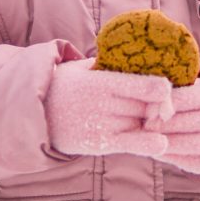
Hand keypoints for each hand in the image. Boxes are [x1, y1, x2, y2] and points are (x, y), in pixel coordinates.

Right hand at [44, 59, 173, 158]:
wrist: (33, 113)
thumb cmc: (64, 85)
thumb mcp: (84, 67)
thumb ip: (110, 64)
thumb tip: (143, 55)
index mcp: (102, 80)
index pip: (148, 86)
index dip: (165, 90)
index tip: (166, 90)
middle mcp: (103, 104)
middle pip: (148, 108)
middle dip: (161, 108)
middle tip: (164, 107)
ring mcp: (100, 126)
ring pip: (142, 125)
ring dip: (154, 124)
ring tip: (156, 120)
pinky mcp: (98, 144)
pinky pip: (131, 145)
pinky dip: (149, 144)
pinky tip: (161, 143)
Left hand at [144, 76, 199, 175]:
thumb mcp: (199, 88)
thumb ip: (174, 92)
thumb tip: (145, 105)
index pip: (173, 101)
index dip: (154, 105)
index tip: (144, 107)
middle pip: (169, 124)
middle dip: (149, 124)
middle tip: (139, 123)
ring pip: (171, 144)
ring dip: (153, 141)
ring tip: (144, 135)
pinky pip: (177, 161)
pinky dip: (163, 154)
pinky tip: (158, 146)